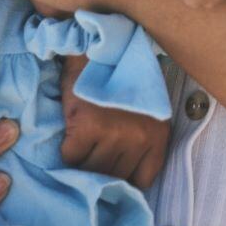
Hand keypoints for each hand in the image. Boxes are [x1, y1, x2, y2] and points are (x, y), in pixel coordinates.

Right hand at [60, 56, 168, 188]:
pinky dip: (67, 150)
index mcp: (158, 134)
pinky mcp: (88, 127)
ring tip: (81, 143)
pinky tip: (71, 133)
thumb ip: (138, 139)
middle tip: (90, 155)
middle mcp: (140, 137)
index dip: (123, 179)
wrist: (100, 45)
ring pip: (91, 170)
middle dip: (100, 169)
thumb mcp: (143, 110)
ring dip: (82, 162)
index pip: (142, 180)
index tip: (111, 172)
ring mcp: (115, 133)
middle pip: (114, 177)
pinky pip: (72, 157)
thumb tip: (119, 177)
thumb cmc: (120, 78)